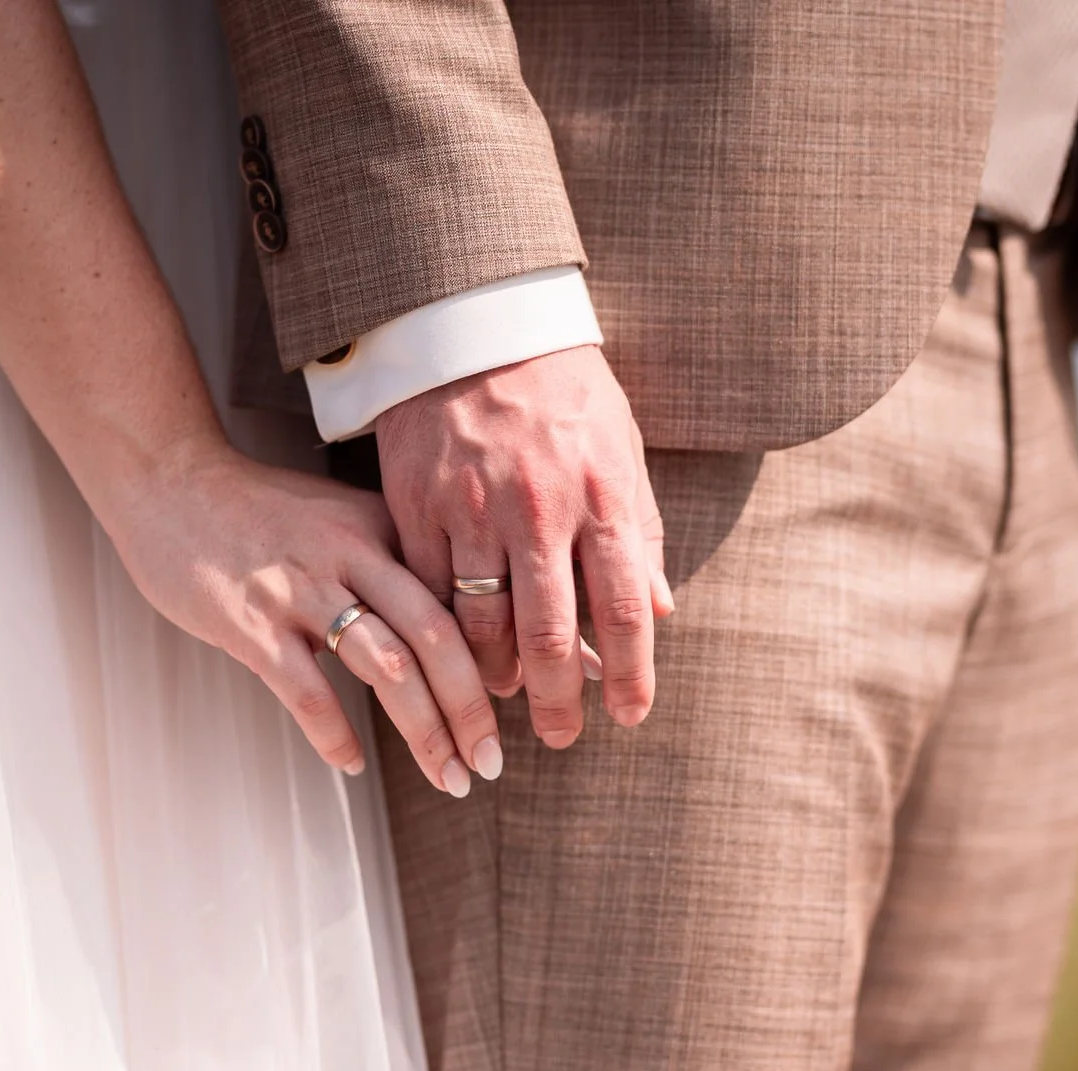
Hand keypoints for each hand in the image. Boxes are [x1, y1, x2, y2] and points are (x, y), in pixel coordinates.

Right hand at [97, 438, 502, 794]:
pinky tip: (354, 763)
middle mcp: (352, 555)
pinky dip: (336, 734)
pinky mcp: (250, 622)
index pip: (461, 594)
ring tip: (450, 777)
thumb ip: (400, 561)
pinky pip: (306, 691)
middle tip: (492, 761)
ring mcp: (300, 590)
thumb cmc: (265, 511)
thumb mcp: (346, 518)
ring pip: (385, 667)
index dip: (503, 650)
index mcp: (384, 528)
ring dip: (426, 731)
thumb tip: (470, 615)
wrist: (171, 478)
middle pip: (436, 636)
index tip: (534, 698)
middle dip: (473, 707)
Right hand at [374, 344, 672, 748]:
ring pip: (482, 623)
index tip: (629, 716)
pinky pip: (431, 589)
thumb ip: (640, 532)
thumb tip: (662, 612)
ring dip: (497, 673)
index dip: (631, 674)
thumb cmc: (562, 391)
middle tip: (560, 736)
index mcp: (599, 495)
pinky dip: (446, 629)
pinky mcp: (416, 505)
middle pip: (550, 633)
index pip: (624, 608)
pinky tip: (458, 648)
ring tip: (509, 694)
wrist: (474, 326)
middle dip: (559, 699)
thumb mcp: (621, 450)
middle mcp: (537, 508)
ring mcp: (470, 509)